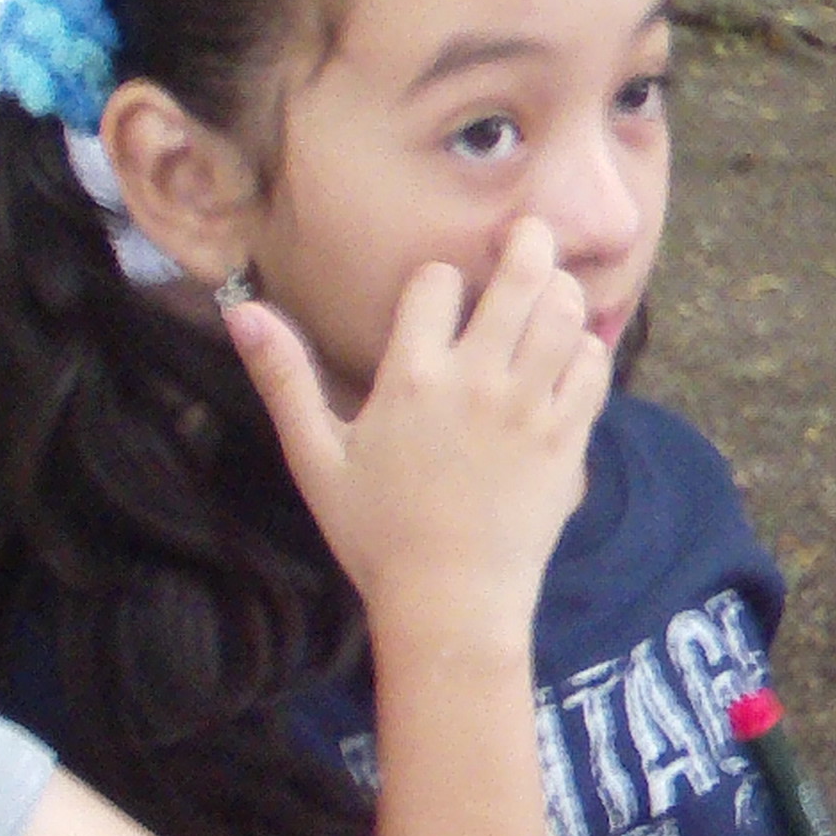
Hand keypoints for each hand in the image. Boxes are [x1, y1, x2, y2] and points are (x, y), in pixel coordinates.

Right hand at [227, 217, 606, 630]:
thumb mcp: (317, 458)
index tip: (439, 296)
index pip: (434, 282)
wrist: (450, 604)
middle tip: (530, 232)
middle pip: (520, 276)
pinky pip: (592, 367)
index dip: (437, 279)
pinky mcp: (566, 439)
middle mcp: (475, 382)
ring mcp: (527, 408)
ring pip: (566, 313)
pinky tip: (569, 354)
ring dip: (562, 291)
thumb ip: (284, 380)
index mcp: (411, 379)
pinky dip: (586, 348)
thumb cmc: (375, 535)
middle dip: (529, 241)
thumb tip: (243, 312)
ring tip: (551, 291)